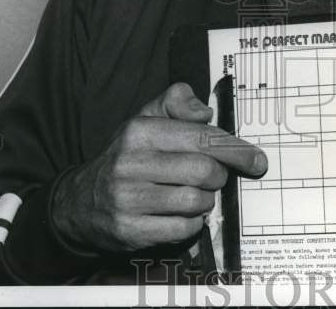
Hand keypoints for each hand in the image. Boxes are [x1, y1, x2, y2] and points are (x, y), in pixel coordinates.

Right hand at [51, 82, 266, 253]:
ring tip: (195, 194)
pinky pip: (182, 229)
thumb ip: (175, 103)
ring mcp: (128, 200)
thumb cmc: (126, 156)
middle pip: (203, 171)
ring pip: (196, 202)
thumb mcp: (144, 119)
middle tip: (215, 177)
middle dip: (219, 176)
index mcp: (139, 132)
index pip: (201, 138)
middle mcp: (131, 164)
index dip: (235, 149)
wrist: (79, 203)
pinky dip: (192, 223)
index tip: (256, 159)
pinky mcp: (129, 231)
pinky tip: (182, 215)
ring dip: (206, 201)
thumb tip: (205, 112)